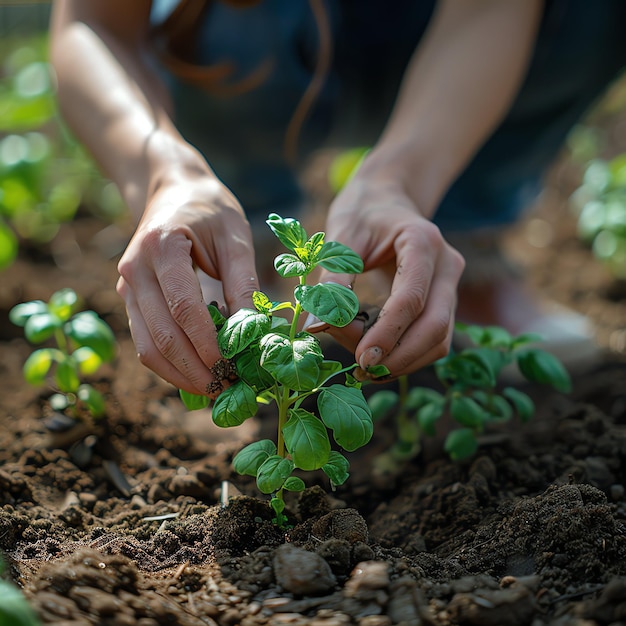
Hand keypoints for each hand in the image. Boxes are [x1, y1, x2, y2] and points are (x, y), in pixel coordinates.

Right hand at [116, 177, 258, 395]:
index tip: (233, 366)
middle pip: (161, 334)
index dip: (207, 342)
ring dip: (180, 375)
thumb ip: (244, 282)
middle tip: (228, 389)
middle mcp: (135, 268)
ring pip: (147, 347)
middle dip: (196, 368)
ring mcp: (127, 285)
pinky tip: (196, 376)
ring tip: (214, 390)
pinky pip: (144, 341)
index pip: (183, 306)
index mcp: (162, 246)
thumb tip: (254, 331)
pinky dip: (169, 365)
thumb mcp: (235, 236)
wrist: (172, 191)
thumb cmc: (210, 210)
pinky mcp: (130, 299)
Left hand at [308, 178, 464, 378]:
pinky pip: (434, 338)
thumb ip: (331, 280)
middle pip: (435, 326)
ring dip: (403, 361)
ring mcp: (450, 284)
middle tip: (360, 370)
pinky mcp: (444, 300)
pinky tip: (377, 355)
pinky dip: (407, 354)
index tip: (360, 359)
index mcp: (422, 242)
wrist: (386, 201)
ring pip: (439, 339)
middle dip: (398, 357)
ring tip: (363, 363)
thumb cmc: (361, 214)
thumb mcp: (341, 237)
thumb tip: (314, 328)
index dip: (387, 333)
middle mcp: (447, 264)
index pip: (412, 298)